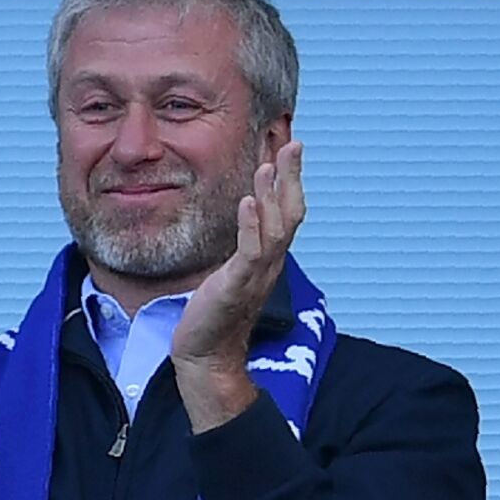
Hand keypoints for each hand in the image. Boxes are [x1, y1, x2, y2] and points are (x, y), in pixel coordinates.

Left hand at [171, 140, 305, 431]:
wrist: (206, 357)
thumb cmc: (214, 314)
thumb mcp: (230, 272)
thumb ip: (241, 246)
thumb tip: (242, 220)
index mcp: (268, 258)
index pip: (287, 211)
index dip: (289, 180)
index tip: (287, 146)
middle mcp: (269, 264)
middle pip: (291, 214)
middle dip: (292, 177)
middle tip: (293, 142)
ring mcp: (256, 276)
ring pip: (276, 229)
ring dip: (272, 195)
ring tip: (269, 164)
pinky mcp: (236, 287)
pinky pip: (250, 253)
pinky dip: (250, 226)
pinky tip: (246, 202)